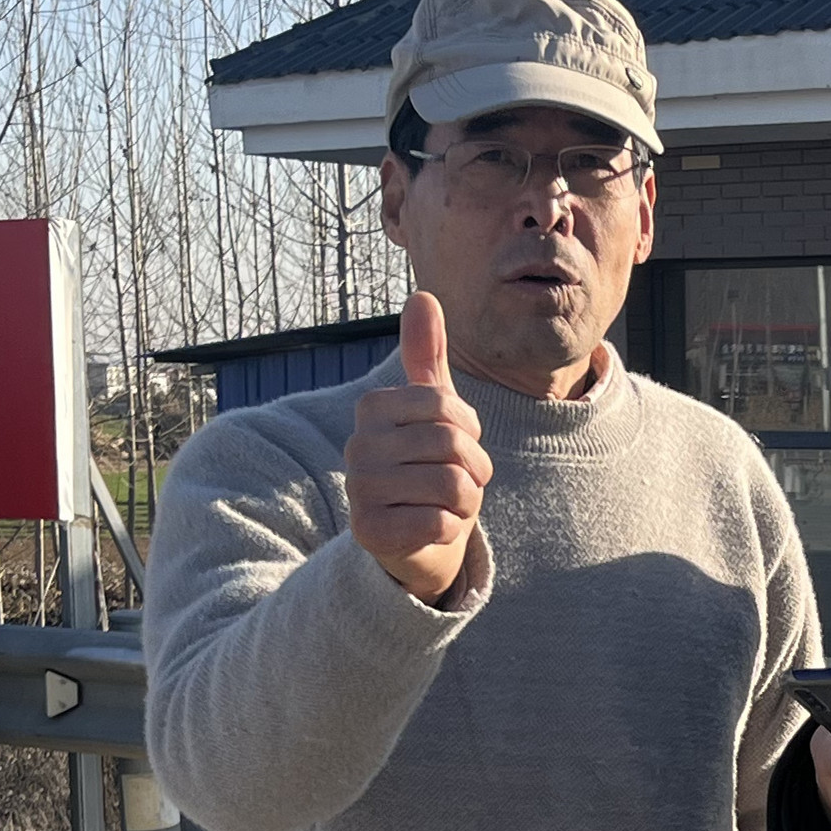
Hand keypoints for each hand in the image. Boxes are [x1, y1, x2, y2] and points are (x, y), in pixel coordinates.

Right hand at [343, 292, 489, 603]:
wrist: (413, 536)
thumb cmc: (427, 464)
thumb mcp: (433, 408)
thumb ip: (427, 355)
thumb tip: (422, 294)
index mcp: (372, 407)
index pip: (449, 408)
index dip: (470, 431)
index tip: (458, 445)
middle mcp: (357, 445)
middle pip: (452, 446)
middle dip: (473, 469)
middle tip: (459, 482)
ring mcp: (359, 489)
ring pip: (451, 486)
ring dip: (465, 502)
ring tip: (448, 504)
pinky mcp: (368, 531)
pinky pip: (439, 523)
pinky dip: (451, 530)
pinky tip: (433, 529)